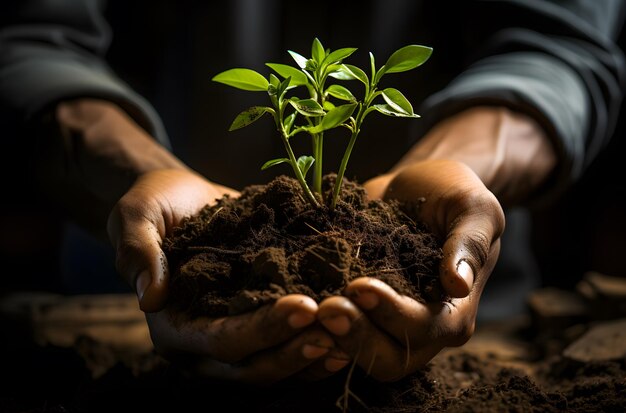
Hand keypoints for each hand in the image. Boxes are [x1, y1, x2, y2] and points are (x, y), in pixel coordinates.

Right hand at [107, 169, 343, 382]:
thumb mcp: (137, 213)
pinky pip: (287, 349)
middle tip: (337, 325)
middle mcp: (202, 343)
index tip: (305, 304)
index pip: (218, 341)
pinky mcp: (256, 324)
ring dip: (313, 355)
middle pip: (251, 366)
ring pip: (274, 367)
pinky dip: (316, 346)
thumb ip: (137, 250)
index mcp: (172, 325)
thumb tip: (149, 297)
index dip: (261, 329)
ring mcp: (232, 338)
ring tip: (353, 335)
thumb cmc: (158, 202)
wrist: (185, 198)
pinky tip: (350, 334)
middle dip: (295, 348)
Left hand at [316, 159, 504, 380]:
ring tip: (302, 306)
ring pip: (355, 350)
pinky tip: (287, 297)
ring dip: (329, 333)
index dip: (391, 314)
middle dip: (355, 337)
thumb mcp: (472, 209)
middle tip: (324, 308)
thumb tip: (457, 285)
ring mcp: (382, 321)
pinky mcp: (354, 307)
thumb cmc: (452, 195)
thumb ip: (468, 244)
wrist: (414, 186)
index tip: (360, 285)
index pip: (424, 330)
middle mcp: (417, 327)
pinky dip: (312, 319)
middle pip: (387, 358)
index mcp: (452, 312)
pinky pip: (333, 326)